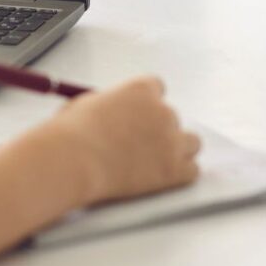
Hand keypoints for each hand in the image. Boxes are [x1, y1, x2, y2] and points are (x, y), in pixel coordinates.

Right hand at [51, 76, 199, 205]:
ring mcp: (171, 141)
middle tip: (141, 144)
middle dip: (159, 129)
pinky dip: (181, 174)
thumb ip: (110, 104)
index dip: (148, 103)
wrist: (73, 160)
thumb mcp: (88, 103)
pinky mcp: (174, 170)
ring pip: (192, 143)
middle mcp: (161, 111)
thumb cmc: (73, 132)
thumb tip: (115, 112)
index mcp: (141, 90)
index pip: (158, 88)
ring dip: (177, 150)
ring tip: (156, 161)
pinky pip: (192, 170)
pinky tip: (164, 177)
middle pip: (173, 117)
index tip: (141, 115)